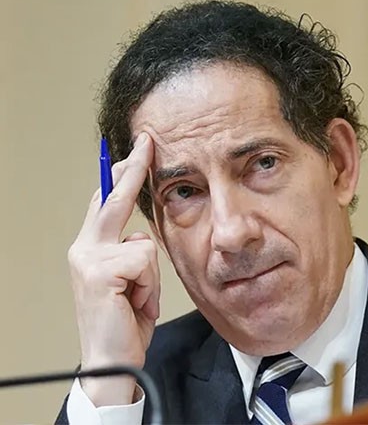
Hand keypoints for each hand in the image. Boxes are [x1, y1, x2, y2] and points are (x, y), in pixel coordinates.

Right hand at [67, 133, 159, 405]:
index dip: (120, 175)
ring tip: (137, 300)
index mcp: (91, 248)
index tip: (137, 149)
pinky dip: (149, 287)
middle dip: (132, 170)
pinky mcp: (100, 271)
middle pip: (112, 199)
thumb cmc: (125, 323)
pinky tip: (135, 304)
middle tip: (149, 141)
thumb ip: (132, 255)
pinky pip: (146, 263)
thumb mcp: (133, 282)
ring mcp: (89, 259)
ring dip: (151, 278)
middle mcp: (84, 248)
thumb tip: (139, 235)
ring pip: (144, 244)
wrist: (112, 360)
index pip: (105, 202)